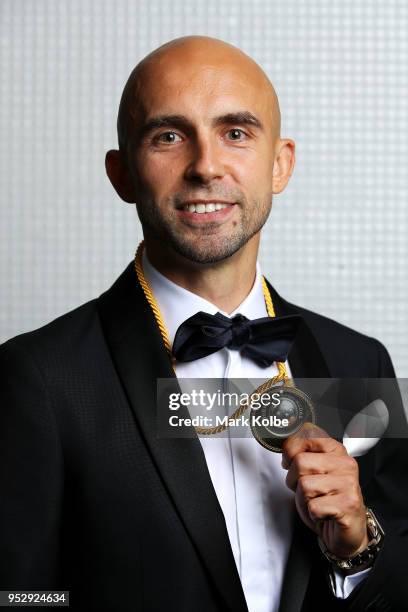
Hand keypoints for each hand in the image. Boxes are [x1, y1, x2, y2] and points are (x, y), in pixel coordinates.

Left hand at [282, 423, 368, 557]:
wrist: (347, 530)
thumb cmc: (327, 499)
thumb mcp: (312, 471)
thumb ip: (301, 452)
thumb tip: (285, 438)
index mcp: (336, 450)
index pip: (307, 434)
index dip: (291, 450)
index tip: (290, 461)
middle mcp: (345, 464)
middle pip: (300, 462)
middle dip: (294, 480)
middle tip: (307, 490)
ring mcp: (348, 484)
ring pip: (305, 485)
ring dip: (303, 499)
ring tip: (317, 502)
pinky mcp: (348, 505)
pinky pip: (313, 507)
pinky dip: (313, 514)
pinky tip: (324, 514)